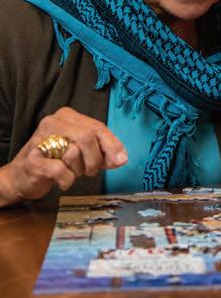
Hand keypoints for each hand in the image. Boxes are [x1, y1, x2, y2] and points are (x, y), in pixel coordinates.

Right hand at [0, 107, 127, 205]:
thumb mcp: (84, 153)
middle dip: (95, 159)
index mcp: (68, 116)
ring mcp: (40, 139)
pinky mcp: (33, 159)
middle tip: (91, 171)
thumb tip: (121, 157)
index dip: (112, 144)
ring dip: (79, 170)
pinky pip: (61, 170)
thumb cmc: (56, 162)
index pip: (98, 127)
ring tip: (71, 172)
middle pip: (88, 137)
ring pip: (75, 153)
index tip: (121, 160)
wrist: (22, 177)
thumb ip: (103, 152)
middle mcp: (53, 122)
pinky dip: (67, 180)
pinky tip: (61, 180)